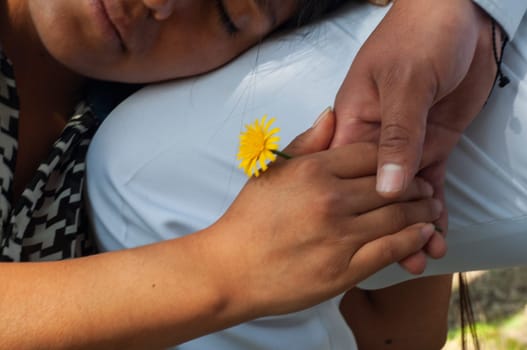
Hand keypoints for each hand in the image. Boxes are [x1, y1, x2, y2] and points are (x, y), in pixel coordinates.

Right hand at [207, 109, 442, 317]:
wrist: (230, 270)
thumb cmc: (248, 221)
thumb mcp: (271, 172)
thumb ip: (306, 143)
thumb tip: (331, 113)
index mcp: (312, 171)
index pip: (370, 154)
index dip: (395, 157)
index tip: (405, 163)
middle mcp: (330, 199)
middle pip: (391, 185)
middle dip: (417, 185)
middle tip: (427, 188)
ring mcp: (339, 236)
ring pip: (398, 216)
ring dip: (422, 211)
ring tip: (431, 209)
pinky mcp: (344, 270)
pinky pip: (391, 249)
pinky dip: (413, 239)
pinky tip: (422, 234)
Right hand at [331, 0, 498, 266]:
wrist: (460, 15)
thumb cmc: (419, 38)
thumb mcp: (405, 83)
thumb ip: (397, 135)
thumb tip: (387, 187)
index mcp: (354, 120)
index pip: (347, 173)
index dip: (355, 207)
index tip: (363, 239)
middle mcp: (375, 138)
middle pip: (377, 190)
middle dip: (388, 224)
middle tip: (403, 259)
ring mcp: (406, 143)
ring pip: (405, 192)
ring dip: (413, 223)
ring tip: (422, 257)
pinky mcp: (432, 145)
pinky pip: (431, 182)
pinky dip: (435, 207)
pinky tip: (438, 233)